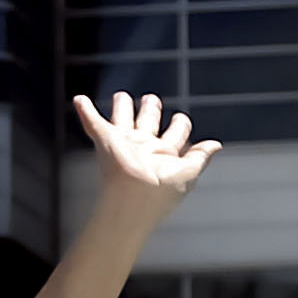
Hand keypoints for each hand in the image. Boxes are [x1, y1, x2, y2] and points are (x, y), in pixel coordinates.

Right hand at [74, 91, 218, 221]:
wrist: (132, 200)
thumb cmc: (160, 193)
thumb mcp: (187, 174)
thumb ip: (199, 157)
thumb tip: (217, 145)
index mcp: (163, 155)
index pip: (174, 136)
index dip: (180, 126)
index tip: (181, 118)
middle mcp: (143, 147)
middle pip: (148, 122)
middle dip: (150, 110)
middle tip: (151, 99)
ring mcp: (123, 143)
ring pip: (122, 118)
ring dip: (122, 107)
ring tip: (121, 96)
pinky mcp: (106, 140)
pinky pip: (92, 122)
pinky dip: (85, 111)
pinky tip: (80, 99)